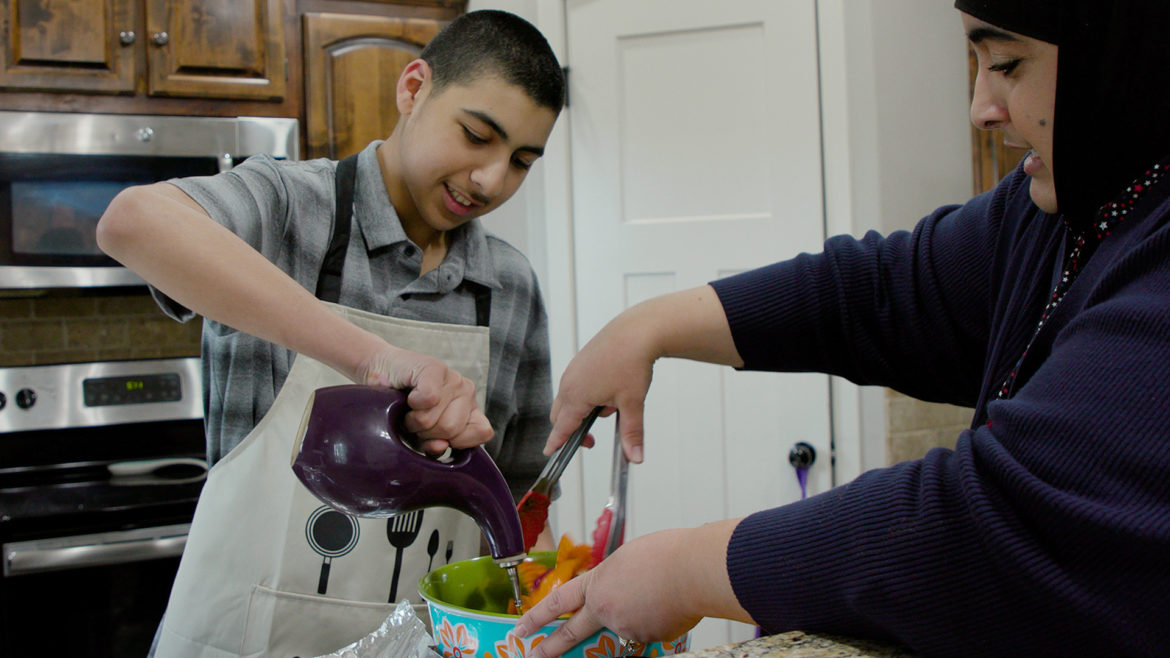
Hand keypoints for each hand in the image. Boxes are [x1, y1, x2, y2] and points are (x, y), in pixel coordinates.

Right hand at [358, 346, 492, 450]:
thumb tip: (442, 446)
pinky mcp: (434, 368)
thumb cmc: (400, 410)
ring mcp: (453, 378)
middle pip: (451, 429)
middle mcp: (467, 392)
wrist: (375, 376)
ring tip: (409, 408)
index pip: (482, 432)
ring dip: (413, 420)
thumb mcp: (420, 438)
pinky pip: (429, 398)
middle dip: (426, 432)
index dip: (454, 442)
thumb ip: (436, 447)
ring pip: (435, 418)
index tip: (435, 436)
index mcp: (470, 411)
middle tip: (415, 419)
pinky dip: (412, 402)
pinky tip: (408, 395)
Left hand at [513, 529, 706, 656]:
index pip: (559, 602)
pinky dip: (660, 620)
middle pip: (572, 633)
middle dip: (550, 648)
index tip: (522, 627)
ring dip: (640, 614)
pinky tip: (671, 604)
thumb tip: (621, 592)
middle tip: (533, 656)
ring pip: (626, 627)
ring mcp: (625, 628)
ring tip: (661, 593)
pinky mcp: (647, 640)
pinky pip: (650, 632)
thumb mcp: (628, 559)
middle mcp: (605, 609)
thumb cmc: (666, 556)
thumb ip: (616, 579)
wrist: (691, 571)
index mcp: (597, 583)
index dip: (538, 616)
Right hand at [546, 310, 657, 462]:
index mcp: (577, 396)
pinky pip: (576, 385)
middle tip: (591, 440)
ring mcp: (573, 370)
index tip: (548, 453)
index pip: (561, 428)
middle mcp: (569, 383)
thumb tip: (634, 457)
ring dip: (583, 411)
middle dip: (572, 430)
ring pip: (569, 400)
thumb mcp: (632, 403)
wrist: (636, 331)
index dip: (555, 443)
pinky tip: (609, 389)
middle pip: (560, 416)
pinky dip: (587, 395)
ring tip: (611, 407)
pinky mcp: (580, 361)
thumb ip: (631, 433)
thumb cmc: (631, 363)